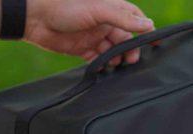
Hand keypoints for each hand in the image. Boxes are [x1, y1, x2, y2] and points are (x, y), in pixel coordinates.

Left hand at [24, 0, 154, 64]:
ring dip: (116, 59)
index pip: (134, 19)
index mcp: (111, 8)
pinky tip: (103, 69)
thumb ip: (123, 18)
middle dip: (130, 49)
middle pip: (125, 38)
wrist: (36, 18)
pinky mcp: (82, 49)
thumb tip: (148, 24)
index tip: (156, 43)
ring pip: (112, 50)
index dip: (145, 30)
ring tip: (116, 65)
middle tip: (131, 60)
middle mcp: (104, 22)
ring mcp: (93, 36)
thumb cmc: (66, 6)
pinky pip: (97, 59)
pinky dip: (102, 65)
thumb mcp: (98, 10)